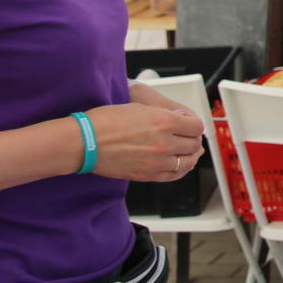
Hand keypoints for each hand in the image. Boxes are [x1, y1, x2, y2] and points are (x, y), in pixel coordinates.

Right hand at [82, 101, 204, 182]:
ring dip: (190, 156)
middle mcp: (164, 143)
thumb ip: (162, 114)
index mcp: (164, 122)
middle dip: (193, 139)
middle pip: (193, 144)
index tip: (190, 124)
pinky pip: (174, 176)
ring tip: (188, 152)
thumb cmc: (105, 122)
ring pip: (187, 162)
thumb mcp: (138, 107)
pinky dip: (180, 170)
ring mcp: (157, 162)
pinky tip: (179, 166)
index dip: (194, 124)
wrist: (86, 142)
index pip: (196, 126)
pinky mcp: (148, 175)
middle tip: (188, 137)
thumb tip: (178, 118)